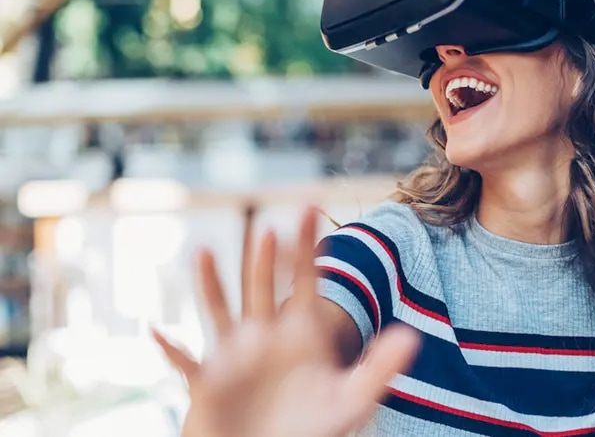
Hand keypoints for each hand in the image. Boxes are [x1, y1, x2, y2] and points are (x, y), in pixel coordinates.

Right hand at [152, 208, 420, 436]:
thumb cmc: (310, 430)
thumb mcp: (350, 401)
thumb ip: (379, 368)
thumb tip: (412, 336)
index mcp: (299, 334)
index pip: (304, 282)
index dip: (307, 248)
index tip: (312, 207)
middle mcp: (263, 336)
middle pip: (262, 289)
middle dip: (265, 260)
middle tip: (273, 228)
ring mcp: (233, 357)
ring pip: (220, 312)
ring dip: (211, 284)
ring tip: (203, 250)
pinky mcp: (207, 384)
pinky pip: (186, 363)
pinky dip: (170, 349)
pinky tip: (156, 330)